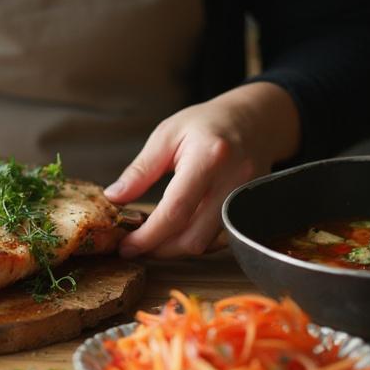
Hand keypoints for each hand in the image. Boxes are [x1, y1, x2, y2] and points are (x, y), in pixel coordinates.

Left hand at [104, 82, 300, 258]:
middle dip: (159, 249)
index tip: (126, 246)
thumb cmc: (207, 124)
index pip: (176, 210)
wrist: (254, 120)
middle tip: (134, 245)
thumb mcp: (167, 135)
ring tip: (152, 236)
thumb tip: (114, 198)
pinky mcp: (251, 210)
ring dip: (175, 249)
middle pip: (193, 237)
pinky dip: (195, 241)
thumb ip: (141, 170)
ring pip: (207, 244)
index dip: (148, 236)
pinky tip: (177, 231)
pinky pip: (220, 240)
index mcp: (209, 157)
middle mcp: (233, 182)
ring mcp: (246, 199)